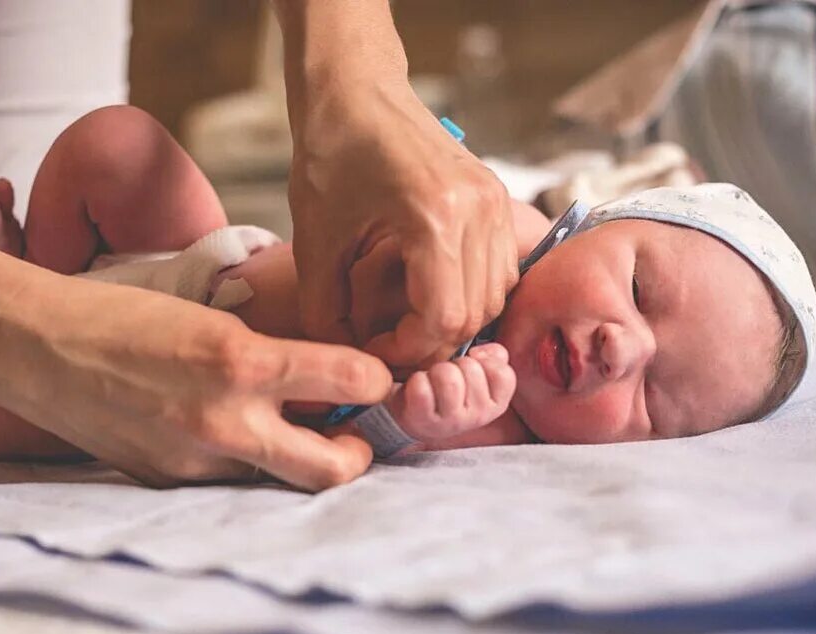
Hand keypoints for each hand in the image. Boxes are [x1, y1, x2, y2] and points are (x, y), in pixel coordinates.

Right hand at [0, 273, 393, 490]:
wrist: (34, 346)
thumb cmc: (118, 317)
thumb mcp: (206, 318)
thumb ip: (265, 355)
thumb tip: (320, 380)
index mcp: (240, 361)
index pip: (352, 381)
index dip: (376, 381)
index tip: (376, 381)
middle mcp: (224, 420)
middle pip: (332, 470)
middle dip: (358, 457)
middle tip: (354, 438)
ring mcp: (194, 461)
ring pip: (276, 478)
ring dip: (290, 459)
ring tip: (278, 428)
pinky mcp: (165, 482)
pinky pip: (224, 481)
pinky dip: (236, 461)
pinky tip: (213, 431)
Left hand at [288, 81, 517, 368]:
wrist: (357, 91)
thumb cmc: (331, 153)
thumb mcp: (315, 239)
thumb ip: (326, 309)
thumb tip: (346, 359)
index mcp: (435, 216)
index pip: (445, 318)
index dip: (409, 350)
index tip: (375, 350)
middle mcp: (478, 209)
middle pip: (476, 314)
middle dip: (431, 343)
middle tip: (389, 344)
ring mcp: (494, 202)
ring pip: (495, 296)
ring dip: (455, 321)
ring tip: (409, 322)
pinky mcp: (496, 198)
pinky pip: (500, 268)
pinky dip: (471, 293)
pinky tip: (432, 292)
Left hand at [387, 344, 514, 442]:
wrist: (418, 419)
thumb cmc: (451, 393)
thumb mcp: (480, 377)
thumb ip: (494, 357)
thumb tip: (479, 352)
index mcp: (495, 405)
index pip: (503, 374)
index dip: (487, 360)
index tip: (474, 361)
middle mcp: (478, 417)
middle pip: (471, 368)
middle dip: (455, 363)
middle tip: (447, 376)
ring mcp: (451, 422)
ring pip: (447, 377)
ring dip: (435, 371)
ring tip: (432, 381)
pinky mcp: (424, 422)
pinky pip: (421, 388)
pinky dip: (416, 381)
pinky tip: (418, 389)